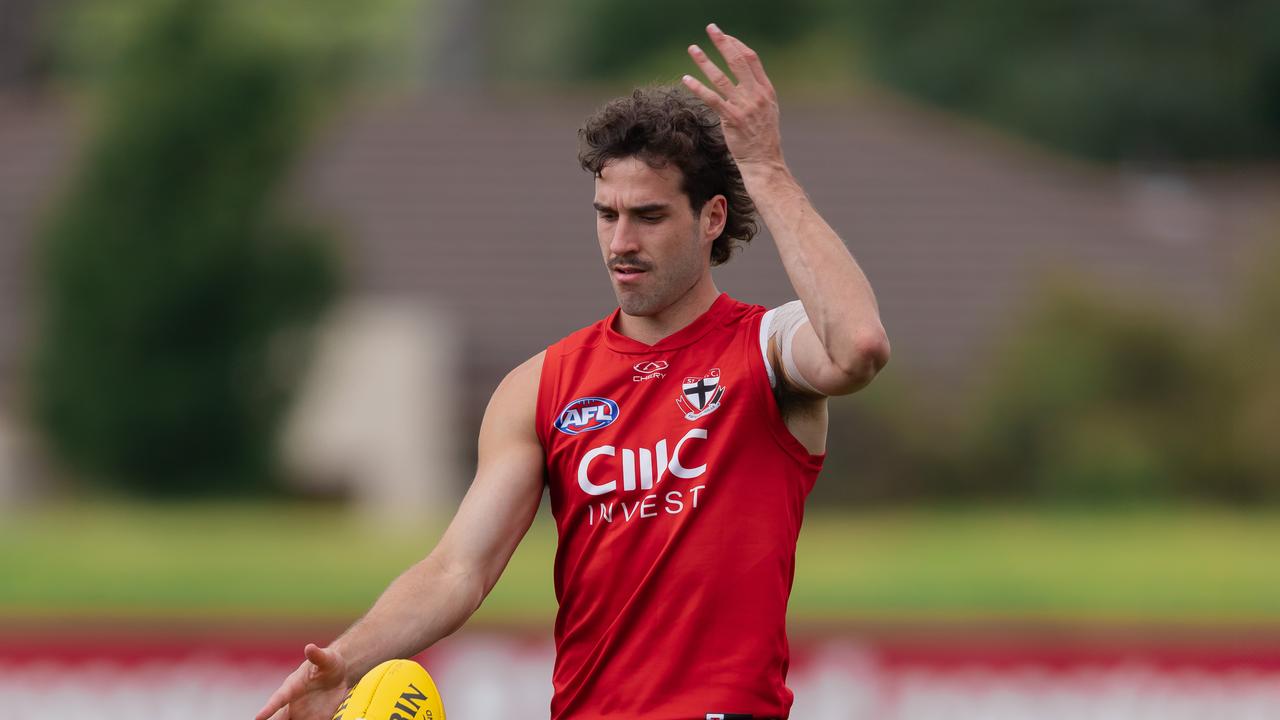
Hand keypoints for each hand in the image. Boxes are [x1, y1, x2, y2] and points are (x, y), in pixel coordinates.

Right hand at [254, 643, 350, 719]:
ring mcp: (302, 714)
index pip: (279, 698)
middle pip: (279, 718)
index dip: (268, 708)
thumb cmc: (328, 663)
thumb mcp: (327, 658)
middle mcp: (293, 703)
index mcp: (293, 686)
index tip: (258, 718)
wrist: (340, 674)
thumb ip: (318, 656)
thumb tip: (309, 647)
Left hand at [681, 23, 783, 171]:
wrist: (764, 161)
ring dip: (704, 61)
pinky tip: (686, 78)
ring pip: (721, 77)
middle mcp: (756, 94)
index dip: (736, 44)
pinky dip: (698, 87)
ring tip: (692, 48)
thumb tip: (744, 79)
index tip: (725, 36)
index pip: (751, 58)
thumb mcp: (766, 110)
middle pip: (738, 60)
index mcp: (766, 89)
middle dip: (723, 42)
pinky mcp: (732, 119)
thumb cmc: (762, 138)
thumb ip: (756, 93)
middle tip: (711, 28)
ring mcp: (744, 106)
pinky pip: (712, 98)